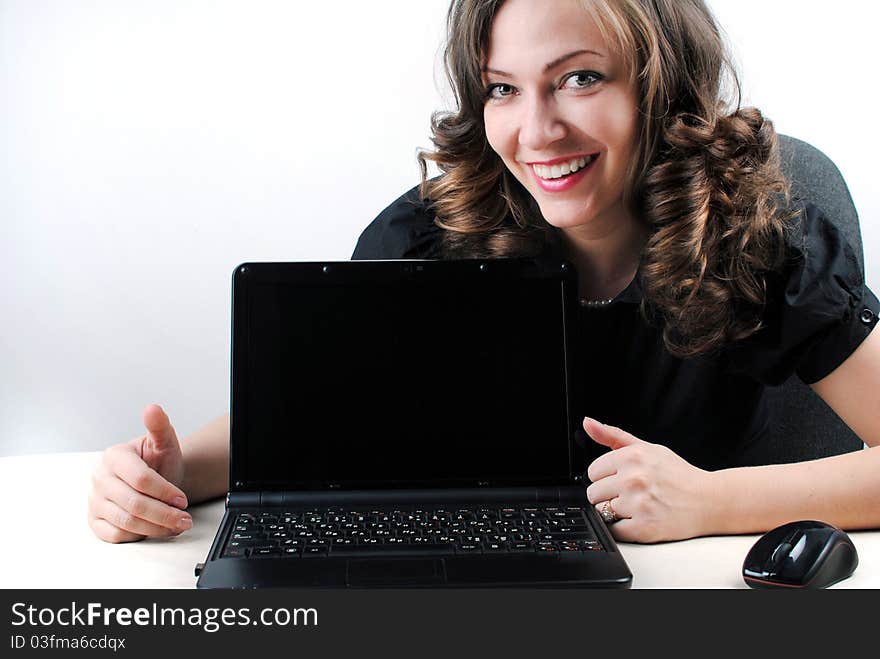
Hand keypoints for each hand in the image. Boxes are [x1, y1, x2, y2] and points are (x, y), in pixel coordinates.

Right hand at [88, 404, 190, 542]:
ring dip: (156, 528)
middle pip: (134, 504)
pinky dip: (139, 535)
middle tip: (184, 519)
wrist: (156, 477)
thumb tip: (153, 409)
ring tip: (176, 525)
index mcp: (114, 456)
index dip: (164, 491)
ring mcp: (95, 500)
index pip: (140, 479)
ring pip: (126, 522)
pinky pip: (115, 535)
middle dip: (164, 515)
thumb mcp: (164, 442)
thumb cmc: (159, 461)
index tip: (182, 500)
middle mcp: (100, 478)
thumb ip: (160, 426)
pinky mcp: (95, 520)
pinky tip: (156, 529)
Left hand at [583, 417, 711, 542]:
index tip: (620, 479)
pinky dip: (623, 528)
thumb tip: (588, 423)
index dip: (605, 477)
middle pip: (593, 493)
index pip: (593, 471)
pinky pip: (614, 530)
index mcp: (632, 457)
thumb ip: (613, 436)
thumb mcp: (647, 448)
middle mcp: (633, 478)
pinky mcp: (644, 527)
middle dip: (608, 495)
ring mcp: (638, 504)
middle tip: (630, 495)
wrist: (709, 500)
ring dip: (616, 512)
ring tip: (637, 506)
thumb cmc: (678, 474)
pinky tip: (639, 519)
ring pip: (601, 512)